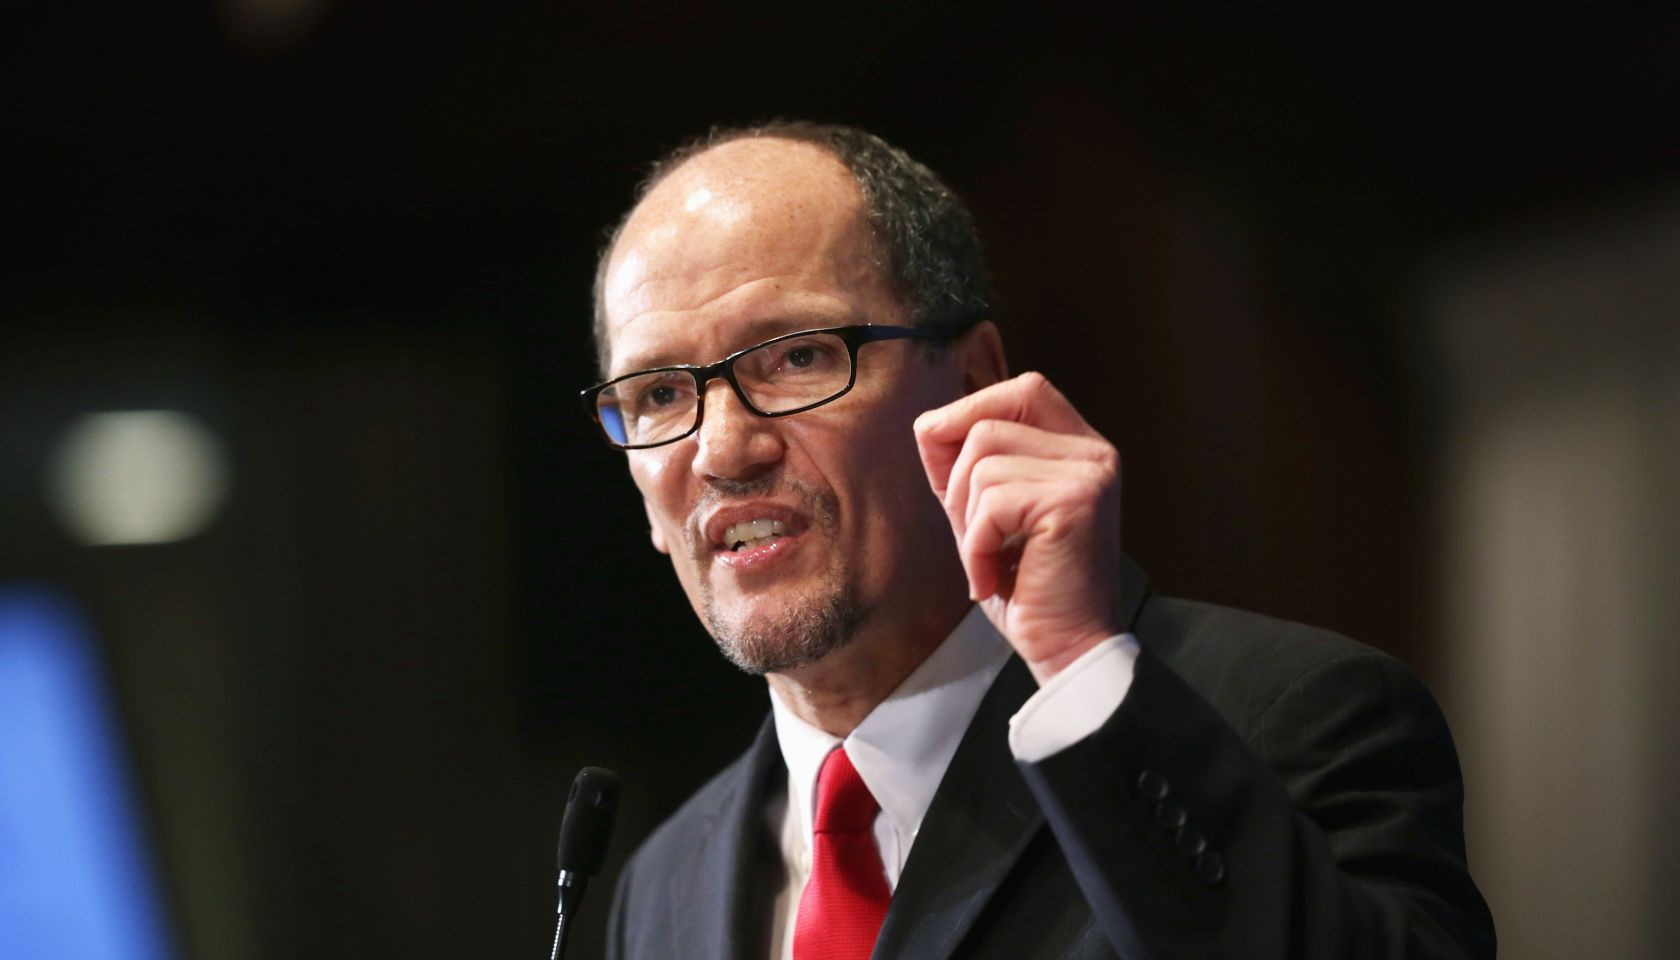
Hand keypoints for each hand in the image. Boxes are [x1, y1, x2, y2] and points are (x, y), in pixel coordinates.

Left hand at [914, 372, 1122, 683]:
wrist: (1067, 649)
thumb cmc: (1028, 587)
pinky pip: (991, 504)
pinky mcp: (1074, 503)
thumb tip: (928, 423)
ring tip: (989, 560)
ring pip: (983, 463)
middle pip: (990, 422)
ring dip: (967, 520)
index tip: (947, 458)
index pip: (1025, 389)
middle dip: (959, 477)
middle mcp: (1094, 453)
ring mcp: (1089, 474)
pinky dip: (975, 547)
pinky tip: (992, 578)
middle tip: (972, 532)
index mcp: (1081, 448)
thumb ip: (968, 466)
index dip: (973, 409)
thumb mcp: (989, 514)